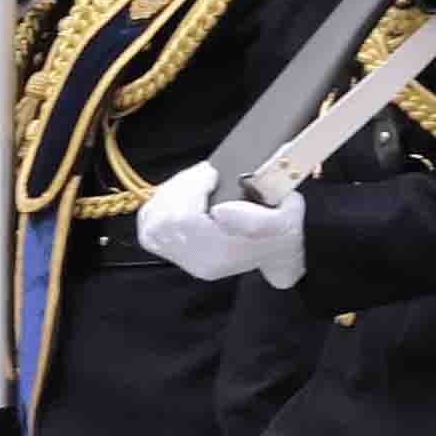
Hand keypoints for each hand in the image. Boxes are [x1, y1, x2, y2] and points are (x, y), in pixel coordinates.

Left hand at [138, 168, 303, 287]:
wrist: (275, 253)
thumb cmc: (281, 231)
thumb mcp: (288, 218)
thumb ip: (258, 217)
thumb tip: (219, 211)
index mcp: (223, 254)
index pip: (185, 221)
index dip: (192, 190)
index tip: (214, 175)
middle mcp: (197, 260)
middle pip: (165, 217)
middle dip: (182, 186)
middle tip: (205, 174)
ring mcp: (182, 258)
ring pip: (154, 219)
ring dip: (170, 193)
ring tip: (195, 183)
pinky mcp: (171, 251)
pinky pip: (147, 225)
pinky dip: (158, 205)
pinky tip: (180, 196)